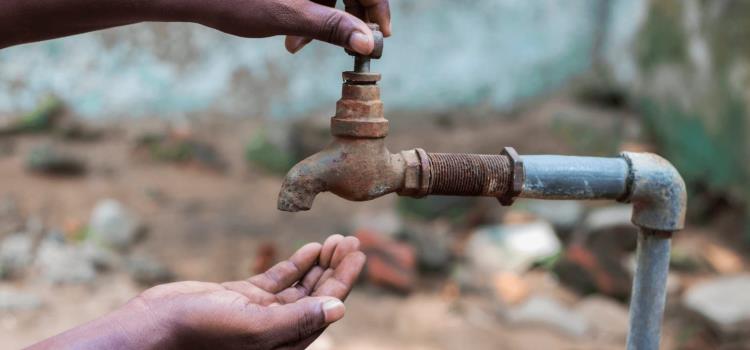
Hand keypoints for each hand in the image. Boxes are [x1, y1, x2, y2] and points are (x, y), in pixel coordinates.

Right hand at [30, 235, 365, 349]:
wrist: (154, 326)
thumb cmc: (200, 333)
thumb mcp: (253, 327)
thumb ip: (297, 319)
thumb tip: (340, 309)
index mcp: (285, 343)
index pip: (325, 308)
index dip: (344, 280)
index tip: (358, 254)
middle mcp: (277, 329)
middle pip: (317, 295)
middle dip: (336, 268)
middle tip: (352, 240)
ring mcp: (260, 312)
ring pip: (300, 286)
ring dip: (319, 264)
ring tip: (336, 241)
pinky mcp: (243, 297)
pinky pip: (278, 280)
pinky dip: (296, 264)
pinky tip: (311, 249)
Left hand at [282, 0, 391, 53]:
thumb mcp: (289, 15)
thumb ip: (330, 26)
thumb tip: (367, 44)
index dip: (379, 10)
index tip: (382, 36)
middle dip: (349, 20)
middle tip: (349, 48)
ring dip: (324, 23)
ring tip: (298, 45)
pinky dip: (308, 17)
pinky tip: (293, 38)